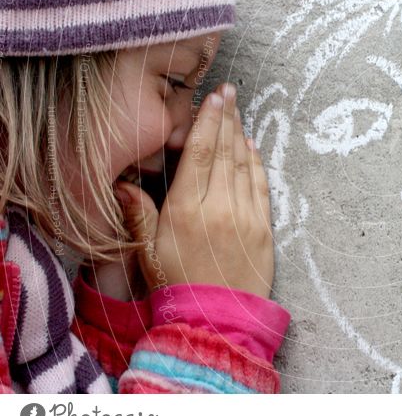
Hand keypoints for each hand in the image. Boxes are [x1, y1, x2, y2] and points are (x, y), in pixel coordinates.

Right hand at [115, 83, 274, 297]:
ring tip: (238, 112)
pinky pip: (261, 187)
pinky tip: (251, 148)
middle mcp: (219, 208)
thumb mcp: (148, 253)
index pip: (200, 154)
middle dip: (226, 119)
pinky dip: (257, 163)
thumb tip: (123, 184)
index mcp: (187, 210)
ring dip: (241, 135)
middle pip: (224, 152)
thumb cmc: (177, 288)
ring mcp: (246, 217)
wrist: (215, 323)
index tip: (214, 98)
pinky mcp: (264, 229)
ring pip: (244, 165)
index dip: (208, 122)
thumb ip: (139, 215)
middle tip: (229, 92)